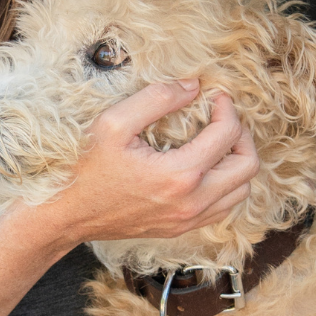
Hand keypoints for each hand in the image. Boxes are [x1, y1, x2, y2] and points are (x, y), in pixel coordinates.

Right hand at [36, 79, 258, 249]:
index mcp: (180, 175)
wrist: (68, 213)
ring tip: (217, 141)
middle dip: (241, 135)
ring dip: (236, 162)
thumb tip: (192, 86)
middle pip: (247, 167)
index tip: (216, 96)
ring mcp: (188, 220)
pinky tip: (205, 167)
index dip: (227, 109)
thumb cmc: (87, 167)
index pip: (227, 135)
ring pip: (241, 192)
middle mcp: (192, 202)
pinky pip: (223, 208)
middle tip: (222, 117)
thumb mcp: (114, 123)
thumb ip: (156, 98)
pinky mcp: (181, 229)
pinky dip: (225, 185)